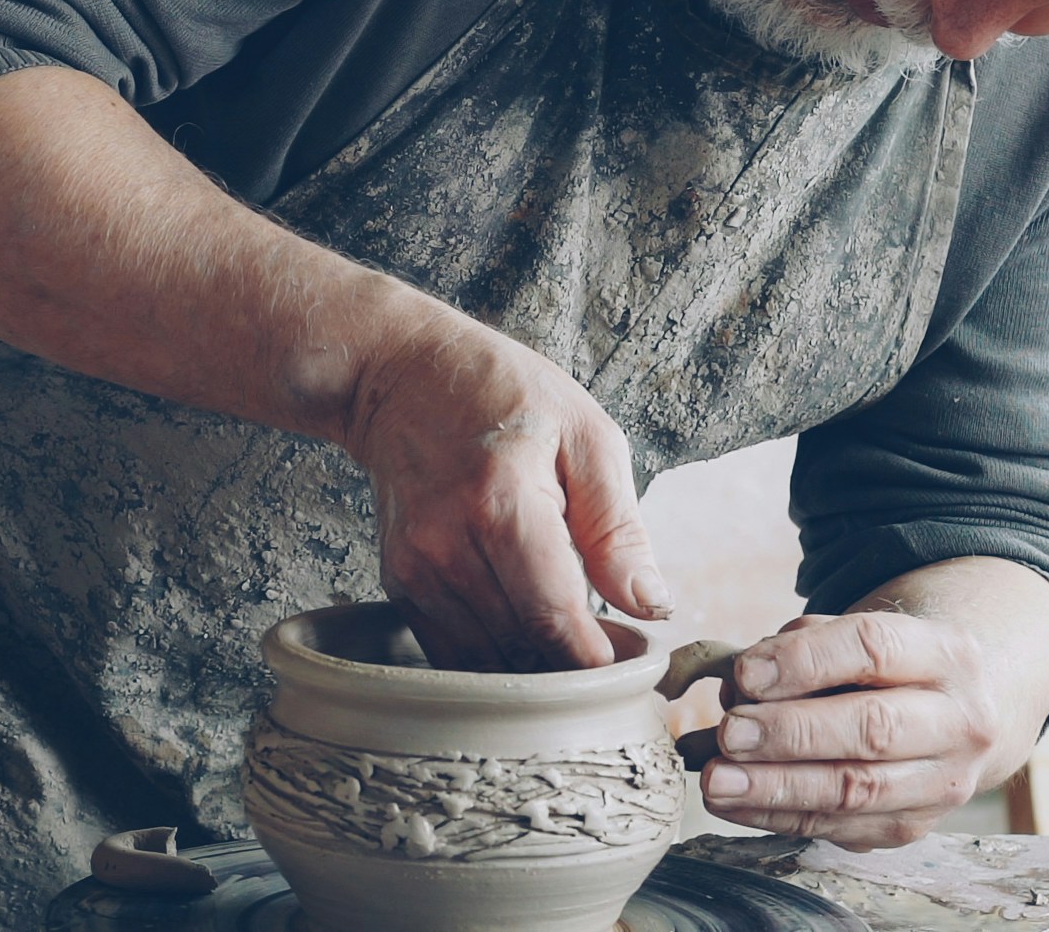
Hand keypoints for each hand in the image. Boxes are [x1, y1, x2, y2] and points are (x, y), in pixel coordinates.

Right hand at [341, 313, 673, 671]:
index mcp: (503, 503)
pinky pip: (451, 649)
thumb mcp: (586, 436)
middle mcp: (446, 544)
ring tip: (566, 630)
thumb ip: (619, 528)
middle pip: (521, 648)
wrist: (401, 377)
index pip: (552, 618)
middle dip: (571, 662)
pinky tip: (522, 623)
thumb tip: (650, 607)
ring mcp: (414, 567)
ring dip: (531, 662)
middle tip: (610, 644)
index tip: (627, 670)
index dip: (594, 661)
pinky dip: (493, 653)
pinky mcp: (398, 580)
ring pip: (485, 660)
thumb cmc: (505, 395)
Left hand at [692, 610, 1041, 846]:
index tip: (746, 674)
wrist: (957, 717)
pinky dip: (779, 817)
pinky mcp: (914, 827)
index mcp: (945, 653)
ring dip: (778, 788)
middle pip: (873, 729)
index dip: (804, 661)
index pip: (873, 648)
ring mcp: (944, 782)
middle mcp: (958, 720)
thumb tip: (736, 688)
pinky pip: (841, 827)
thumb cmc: (884, 667)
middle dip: (791, 734)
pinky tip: (734, 804)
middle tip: (728, 734)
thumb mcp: (855, 634)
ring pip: (857, 790)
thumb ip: (798, 648)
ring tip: (717, 782)